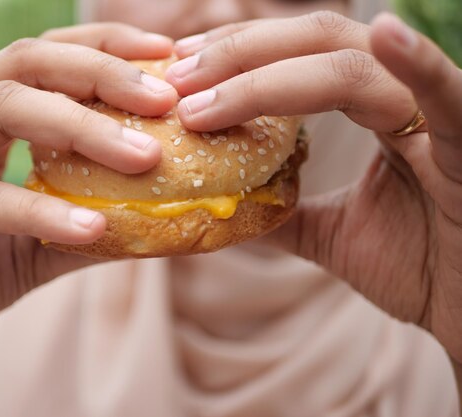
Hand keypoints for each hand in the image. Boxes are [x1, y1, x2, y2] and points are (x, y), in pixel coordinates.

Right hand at [0, 22, 176, 390]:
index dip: (108, 50)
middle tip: (165, 99)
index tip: (168, 59)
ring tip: (144, 156)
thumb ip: (89, 227)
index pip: (48, 58)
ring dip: (81, 127)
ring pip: (3, 108)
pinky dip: (35, 209)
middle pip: (28, 62)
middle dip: (103, 74)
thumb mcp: (35, 247)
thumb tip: (162, 223)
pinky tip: (89, 228)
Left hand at [166, 12, 461, 361]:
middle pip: (318, 44)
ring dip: (270, 74)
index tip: (182, 69)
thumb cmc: (423, 269)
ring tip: (205, 90)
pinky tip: (386, 33)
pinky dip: (420, 63)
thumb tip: (227, 206)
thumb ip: (287, 213)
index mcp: (377, 112)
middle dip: (239, 56)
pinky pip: (449, 95)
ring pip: (355, 67)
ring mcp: (441, 118)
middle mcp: (405, 101)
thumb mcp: (334, 235)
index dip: (241, 56)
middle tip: (177, 77)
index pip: (302, 60)